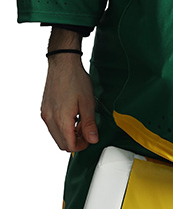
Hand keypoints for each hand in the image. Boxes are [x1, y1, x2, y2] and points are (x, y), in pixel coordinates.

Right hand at [41, 30, 98, 151]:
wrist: (63, 62)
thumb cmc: (76, 79)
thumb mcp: (88, 102)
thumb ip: (89, 123)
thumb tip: (92, 140)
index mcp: (61, 120)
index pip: (70, 145)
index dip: (82, 146)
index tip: (90, 138)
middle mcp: (50, 119)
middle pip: (61, 143)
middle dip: (75, 141)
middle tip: (86, 131)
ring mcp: (45, 114)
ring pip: (56, 135)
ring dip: (68, 134)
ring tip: (80, 120)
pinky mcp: (44, 108)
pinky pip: (51, 125)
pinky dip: (61, 126)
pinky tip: (72, 115)